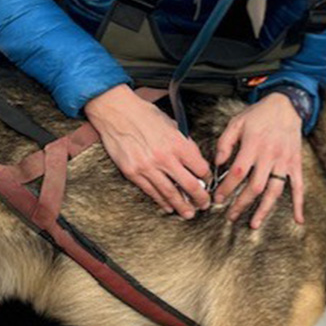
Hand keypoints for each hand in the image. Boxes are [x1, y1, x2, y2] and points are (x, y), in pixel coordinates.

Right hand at [84, 84, 210, 217]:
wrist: (117, 112)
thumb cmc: (143, 114)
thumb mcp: (170, 123)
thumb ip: (183, 141)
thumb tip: (193, 157)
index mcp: (177, 143)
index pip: (200, 168)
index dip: (207, 177)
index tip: (208, 182)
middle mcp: (165, 158)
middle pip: (189, 185)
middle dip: (200, 198)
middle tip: (204, 204)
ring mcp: (148, 167)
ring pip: (170, 193)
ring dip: (182, 206)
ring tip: (189, 213)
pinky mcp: (133, 173)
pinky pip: (151, 191)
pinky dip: (161, 201)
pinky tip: (168, 206)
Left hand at [213, 93, 303, 228]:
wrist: (286, 105)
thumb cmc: (258, 114)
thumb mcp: (237, 122)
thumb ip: (225, 143)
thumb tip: (218, 164)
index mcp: (253, 145)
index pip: (238, 172)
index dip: (227, 188)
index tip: (218, 198)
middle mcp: (269, 155)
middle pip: (255, 187)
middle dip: (241, 204)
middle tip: (231, 216)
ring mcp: (284, 161)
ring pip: (275, 191)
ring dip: (264, 210)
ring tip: (254, 224)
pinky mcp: (295, 163)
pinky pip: (299, 186)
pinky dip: (299, 204)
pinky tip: (298, 219)